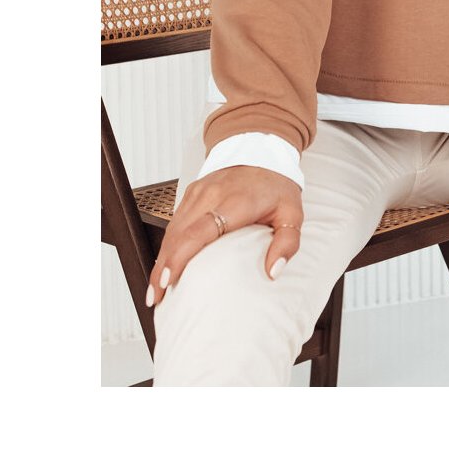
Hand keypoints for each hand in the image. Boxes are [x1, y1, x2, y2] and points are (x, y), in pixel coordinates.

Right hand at [146, 165, 303, 306]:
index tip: (169, 281)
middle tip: (156, 297)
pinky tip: (165, 265)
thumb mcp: (291, 214)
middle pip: (178, 235)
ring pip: (172, 230)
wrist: (262, 151)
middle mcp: (211, 195)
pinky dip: (167, 246)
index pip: (199, 232)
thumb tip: (273, 271)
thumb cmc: (276, 186)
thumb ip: (287, 243)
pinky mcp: (191, 193)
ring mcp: (198, 193)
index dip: (180, 257)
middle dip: (163, 268)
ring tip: (156, 289)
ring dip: (161, 260)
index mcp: (235, 202)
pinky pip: (175, 222)